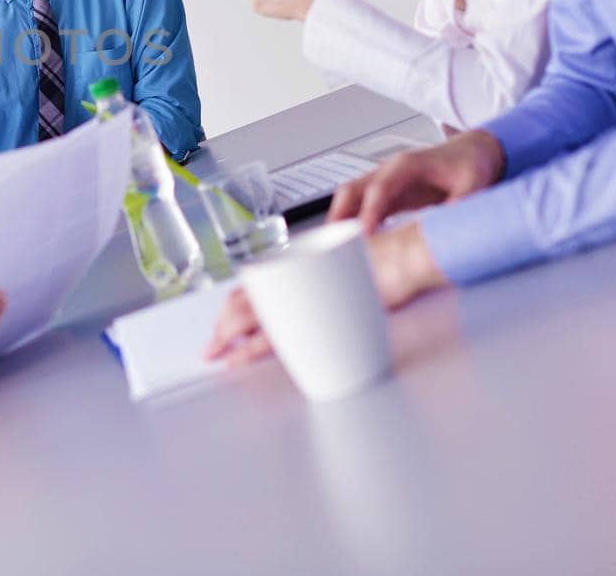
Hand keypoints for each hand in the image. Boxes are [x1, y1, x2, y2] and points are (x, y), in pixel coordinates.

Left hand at [203, 223, 447, 364]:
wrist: (404, 257)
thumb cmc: (383, 264)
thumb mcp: (342, 270)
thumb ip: (320, 286)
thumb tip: (308, 307)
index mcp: (296, 264)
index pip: (252, 286)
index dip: (231, 306)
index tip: (221, 323)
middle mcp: (292, 275)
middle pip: (243, 302)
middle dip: (222, 327)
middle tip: (211, 346)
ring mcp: (300, 294)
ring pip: (249, 317)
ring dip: (228, 338)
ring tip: (218, 354)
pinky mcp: (312, 315)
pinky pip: (272, 334)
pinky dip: (251, 348)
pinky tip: (240, 358)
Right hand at [330, 130, 504, 232]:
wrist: (470, 153)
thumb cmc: (469, 164)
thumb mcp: (474, 183)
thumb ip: (461, 204)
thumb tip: (449, 229)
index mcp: (408, 165)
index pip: (380, 187)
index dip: (371, 210)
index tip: (366, 232)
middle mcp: (389, 170)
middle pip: (352, 189)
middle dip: (340, 214)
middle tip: (336, 242)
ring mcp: (383, 181)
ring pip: (350, 197)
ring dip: (341, 220)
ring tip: (337, 248)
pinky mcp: (386, 195)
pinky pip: (360, 207)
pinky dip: (352, 223)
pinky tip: (353, 243)